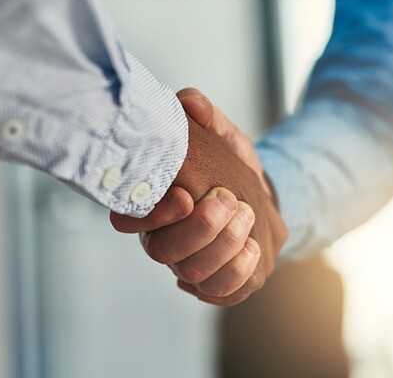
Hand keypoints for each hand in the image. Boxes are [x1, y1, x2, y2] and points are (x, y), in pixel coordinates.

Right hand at [111, 89, 284, 305]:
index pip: (125, 220)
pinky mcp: (220, 286)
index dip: (149, 215)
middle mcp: (165, 241)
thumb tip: (189, 102)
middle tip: (227, 198)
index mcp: (152, 207)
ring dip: (224, 243)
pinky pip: (221, 292)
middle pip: (161, 252)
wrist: (267, 198)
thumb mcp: (220, 135)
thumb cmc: (230, 167)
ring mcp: (191, 267)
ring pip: (192, 273)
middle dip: (199, 227)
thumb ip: (204, 114)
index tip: (183, 196)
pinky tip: (253, 243)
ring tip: (247, 213)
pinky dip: (239, 268)